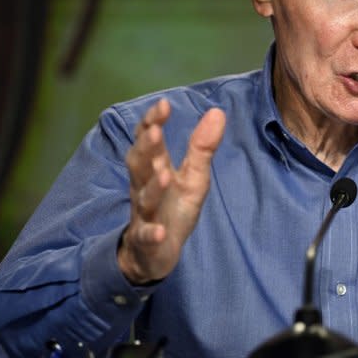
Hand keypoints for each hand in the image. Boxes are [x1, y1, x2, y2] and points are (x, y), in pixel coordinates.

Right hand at [118, 98, 225, 283]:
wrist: (153, 253)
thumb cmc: (173, 208)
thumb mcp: (193, 177)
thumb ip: (202, 147)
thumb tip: (217, 111)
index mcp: (155, 168)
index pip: (148, 140)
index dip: (152, 122)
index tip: (163, 104)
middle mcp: (144, 188)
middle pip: (140, 165)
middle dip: (146, 148)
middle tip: (155, 131)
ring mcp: (144, 215)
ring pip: (144, 199)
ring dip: (153, 188)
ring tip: (164, 175)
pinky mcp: (147, 241)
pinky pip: (147, 237)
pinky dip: (151, 233)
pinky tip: (159, 231)